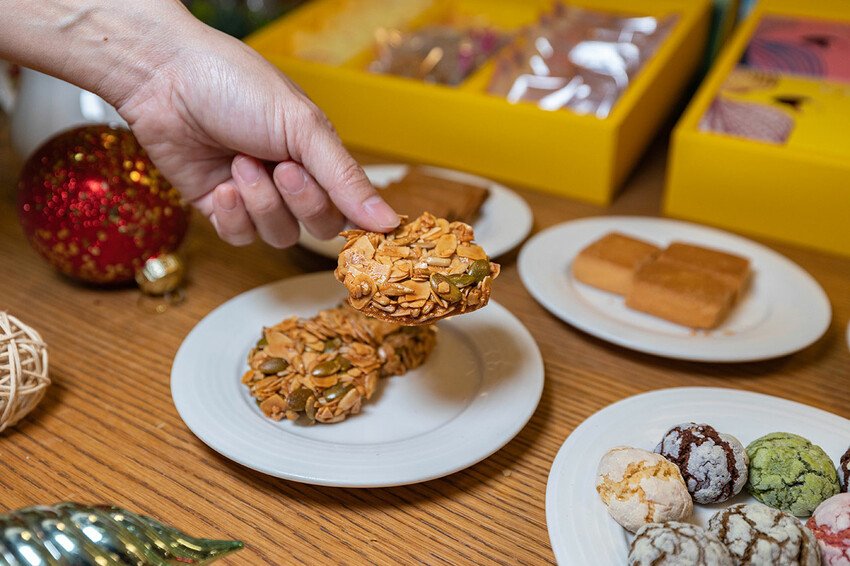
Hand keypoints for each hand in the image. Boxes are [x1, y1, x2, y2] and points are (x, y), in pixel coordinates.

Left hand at [114, 18, 398, 246]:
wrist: (165, 79)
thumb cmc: (236, 85)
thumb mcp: (303, 127)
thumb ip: (346, 178)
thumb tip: (387, 221)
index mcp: (318, 155)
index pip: (350, 205)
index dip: (353, 216)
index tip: (360, 224)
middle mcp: (290, 179)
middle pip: (318, 227)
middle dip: (300, 202)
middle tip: (280, 168)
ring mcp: (254, 196)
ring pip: (279, 235)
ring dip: (261, 202)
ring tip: (239, 162)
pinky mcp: (219, 208)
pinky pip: (241, 237)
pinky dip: (233, 215)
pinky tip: (222, 184)